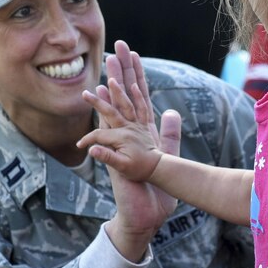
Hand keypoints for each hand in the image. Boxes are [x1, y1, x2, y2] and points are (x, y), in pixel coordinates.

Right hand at [85, 42, 180, 257]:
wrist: (144, 218)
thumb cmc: (154, 193)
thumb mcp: (167, 158)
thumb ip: (169, 134)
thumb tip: (172, 113)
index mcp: (138, 135)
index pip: (137, 98)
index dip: (135, 76)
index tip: (132, 53)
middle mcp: (125, 139)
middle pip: (122, 100)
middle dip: (119, 74)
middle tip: (114, 48)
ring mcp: (119, 153)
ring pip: (110, 121)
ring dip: (105, 101)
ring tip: (101, 79)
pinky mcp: (116, 170)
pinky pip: (107, 152)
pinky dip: (101, 141)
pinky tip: (96, 128)